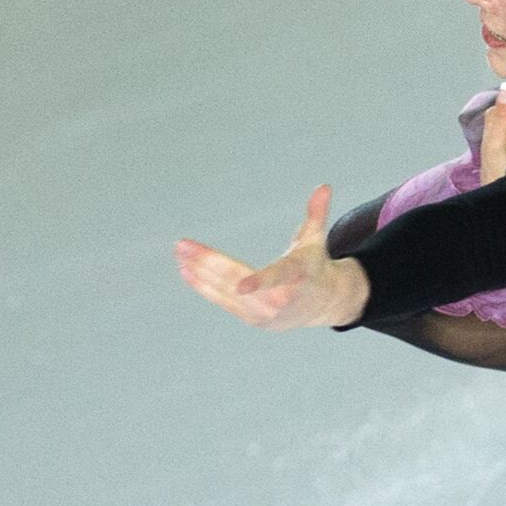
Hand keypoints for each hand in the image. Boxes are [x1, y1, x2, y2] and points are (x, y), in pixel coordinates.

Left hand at [175, 185, 369, 329]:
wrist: (324, 304)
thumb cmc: (315, 266)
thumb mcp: (316, 240)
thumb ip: (316, 213)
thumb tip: (324, 186)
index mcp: (298, 276)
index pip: (278, 278)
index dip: (260, 282)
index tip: (241, 286)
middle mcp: (280, 299)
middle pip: (238, 281)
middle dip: (209, 263)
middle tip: (184, 246)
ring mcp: (265, 313)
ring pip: (226, 291)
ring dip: (200, 273)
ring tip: (181, 255)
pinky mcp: (252, 319)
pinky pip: (223, 301)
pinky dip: (203, 286)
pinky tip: (186, 271)